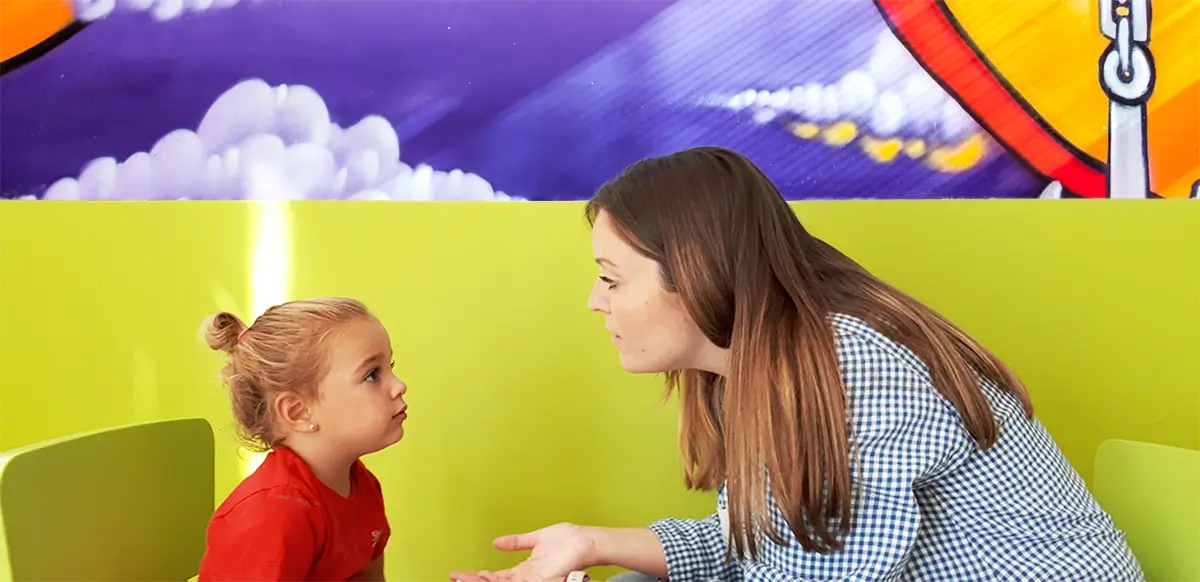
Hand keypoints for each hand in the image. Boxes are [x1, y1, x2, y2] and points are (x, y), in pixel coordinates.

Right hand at [450, 523, 593, 581]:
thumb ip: (517, 542)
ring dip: (478, 581)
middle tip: (454, 577)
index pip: (495, 577)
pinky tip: (482, 579)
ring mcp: (532, 581)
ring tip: (462, 578)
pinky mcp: (538, 581)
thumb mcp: (536, 539)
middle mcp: (526, 579)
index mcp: (525, 571)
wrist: (585, 542)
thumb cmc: (569, 542)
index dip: (477, 576)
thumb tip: (497, 542)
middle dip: (472, 581)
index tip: (461, 573)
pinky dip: (494, 581)